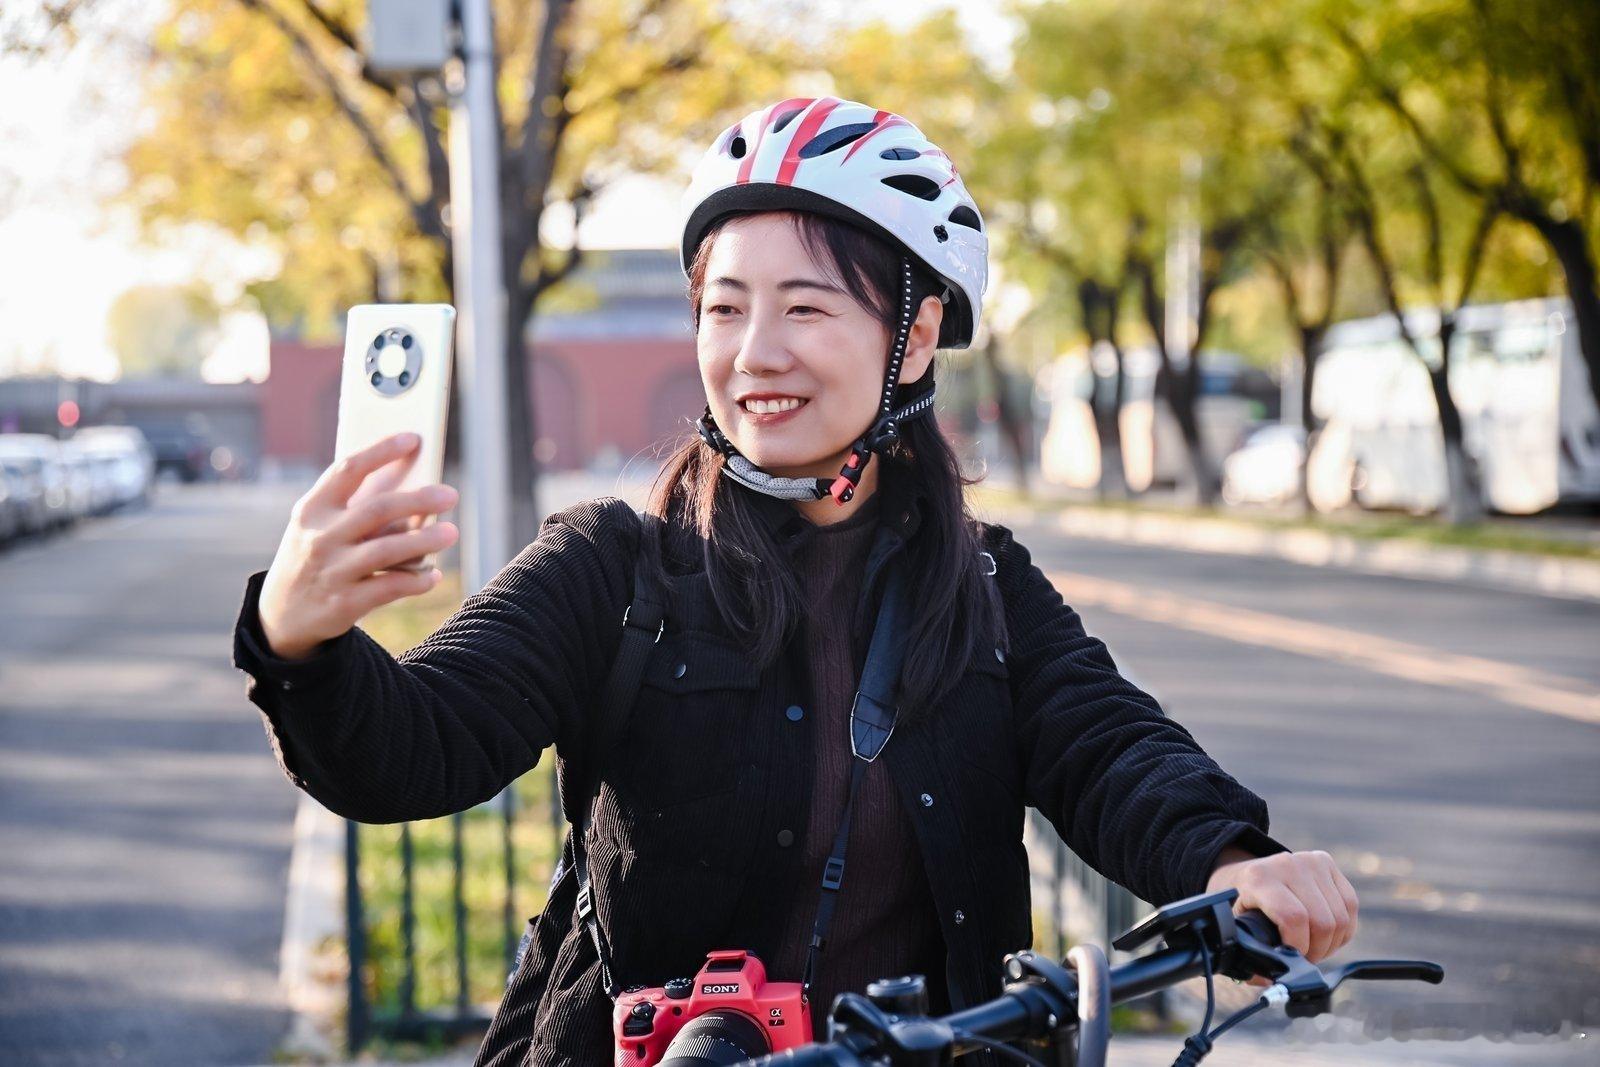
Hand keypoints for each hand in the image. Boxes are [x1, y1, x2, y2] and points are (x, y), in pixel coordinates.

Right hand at [258, 432, 458, 660]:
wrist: (281, 615)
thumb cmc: (316, 557)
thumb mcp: (319, 526)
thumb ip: (357, 508)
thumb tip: (416, 492)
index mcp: (313, 509)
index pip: (348, 470)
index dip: (381, 451)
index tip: (414, 438)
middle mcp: (320, 537)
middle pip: (376, 509)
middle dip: (417, 499)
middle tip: (450, 494)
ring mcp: (332, 571)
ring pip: (386, 550)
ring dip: (424, 540)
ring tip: (451, 532)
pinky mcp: (344, 603)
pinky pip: (389, 587)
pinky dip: (416, 581)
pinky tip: (434, 575)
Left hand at [1206, 848, 1358, 980]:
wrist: (1246, 873)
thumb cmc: (1242, 904)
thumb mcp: (1236, 926)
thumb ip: (1249, 955)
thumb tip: (1269, 979)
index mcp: (1259, 879)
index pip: (1293, 917)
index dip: (1299, 946)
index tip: (1292, 958)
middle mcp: (1286, 865)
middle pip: (1322, 922)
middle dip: (1316, 951)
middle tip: (1303, 957)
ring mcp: (1309, 861)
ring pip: (1340, 917)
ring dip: (1331, 943)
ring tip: (1313, 946)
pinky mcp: (1327, 863)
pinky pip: (1350, 905)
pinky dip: (1343, 929)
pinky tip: (1326, 934)